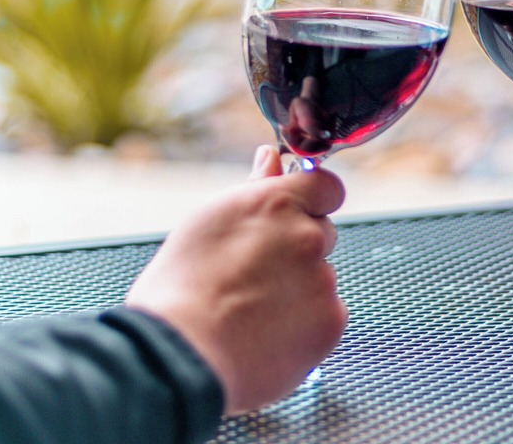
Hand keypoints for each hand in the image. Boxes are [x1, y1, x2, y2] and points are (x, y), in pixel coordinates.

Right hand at [124, 145, 346, 413]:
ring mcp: (323, 279)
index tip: (294, 217)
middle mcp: (307, 235)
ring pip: (321, 277)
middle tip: (255, 274)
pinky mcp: (331, 321)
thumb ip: (254, 187)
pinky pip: (327, 314)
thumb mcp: (209, 220)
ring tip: (252, 310)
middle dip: (299, 248)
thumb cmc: (181, 288)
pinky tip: (268, 332)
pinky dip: (306, 323)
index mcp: (277, 203)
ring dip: (299, 288)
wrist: (182, 354)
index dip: (312, 201)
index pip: (326, 185)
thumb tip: (271, 158)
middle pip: (322, 233)